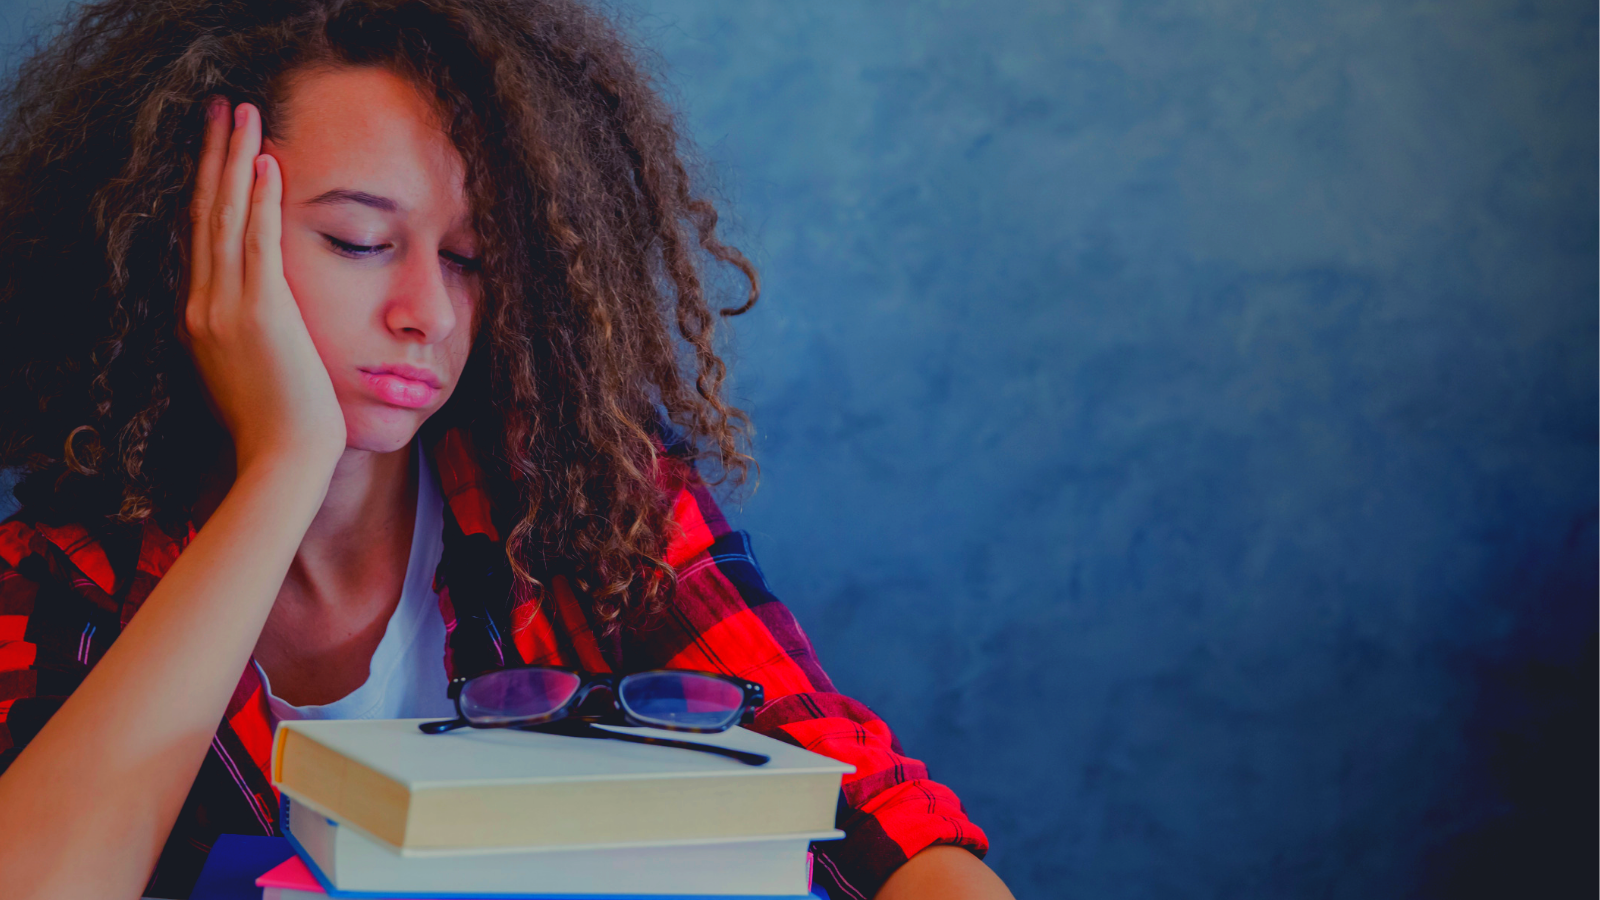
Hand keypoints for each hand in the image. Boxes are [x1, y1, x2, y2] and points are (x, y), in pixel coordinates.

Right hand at [180, 98, 345, 475]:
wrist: (284, 461)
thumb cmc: (281, 427)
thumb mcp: (253, 372)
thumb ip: (251, 337)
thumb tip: (265, 319)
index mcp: (199, 318)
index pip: (202, 235)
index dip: (209, 185)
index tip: (217, 146)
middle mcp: (203, 305)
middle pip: (206, 212)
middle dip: (214, 154)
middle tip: (224, 106)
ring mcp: (227, 308)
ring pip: (227, 216)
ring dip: (236, 159)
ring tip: (245, 112)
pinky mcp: (261, 314)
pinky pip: (258, 242)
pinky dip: (260, 199)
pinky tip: (266, 161)